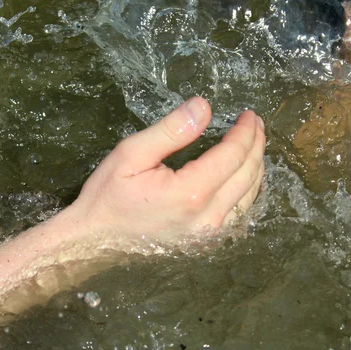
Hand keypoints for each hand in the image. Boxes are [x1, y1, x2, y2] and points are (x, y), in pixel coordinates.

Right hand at [70, 97, 265, 238]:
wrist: (94, 240)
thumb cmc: (108, 196)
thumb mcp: (131, 154)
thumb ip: (170, 130)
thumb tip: (204, 107)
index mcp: (191, 193)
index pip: (233, 155)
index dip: (245, 131)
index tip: (248, 114)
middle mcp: (208, 217)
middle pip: (247, 174)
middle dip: (256, 145)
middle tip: (255, 124)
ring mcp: (209, 234)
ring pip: (249, 196)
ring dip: (255, 166)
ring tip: (253, 144)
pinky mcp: (205, 242)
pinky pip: (239, 213)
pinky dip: (247, 190)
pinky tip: (242, 177)